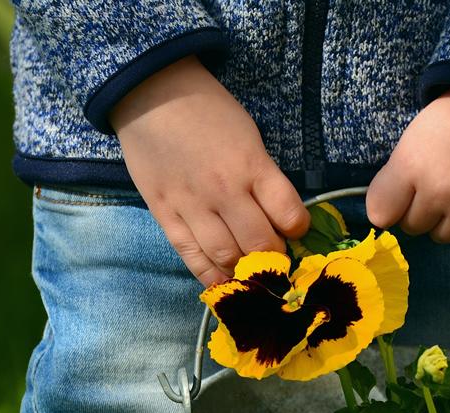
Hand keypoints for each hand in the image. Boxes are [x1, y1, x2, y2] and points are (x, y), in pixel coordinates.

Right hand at [111, 56, 308, 285]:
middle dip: (275, 258)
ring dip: (245, 271)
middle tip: (276, 257)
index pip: (289, 214)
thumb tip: (278, 218)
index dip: (298, 229)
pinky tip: (224, 283)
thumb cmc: (209, 112)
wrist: (150, 93)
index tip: (295, 230)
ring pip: (227, 257)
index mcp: (252, 165)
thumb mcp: (249, 137)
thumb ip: (264, 177)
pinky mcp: (165, 215)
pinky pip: (190, 256)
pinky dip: (210, 275)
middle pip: (260, 244)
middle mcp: (225, 190)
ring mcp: (192, 205)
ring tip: (252, 272)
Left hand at [366, 86, 449, 250]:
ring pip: (443, 237)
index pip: (381, 215)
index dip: (392, 205)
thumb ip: (389, 184)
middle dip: (422, 211)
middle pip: (414, 228)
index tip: (405, 192)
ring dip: (447, 222)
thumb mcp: (410, 143)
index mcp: (411, 167)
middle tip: (441, 184)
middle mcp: (440, 192)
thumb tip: (383, 221)